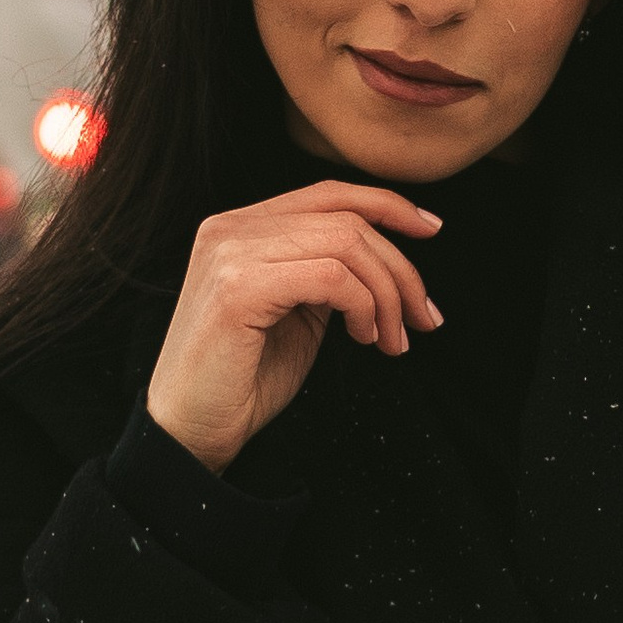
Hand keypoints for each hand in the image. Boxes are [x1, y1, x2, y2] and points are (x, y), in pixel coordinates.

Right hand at [146, 182, 441, 474]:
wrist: (191, 431)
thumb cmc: (244, 378)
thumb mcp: (296, 311)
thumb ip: (327, 273)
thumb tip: (389, 262)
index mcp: (242, 226)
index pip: (328, 192)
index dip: (387, 204)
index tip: (431, 229)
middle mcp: (231, 227)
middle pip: (347, 219)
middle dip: (401, 269)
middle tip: (422, 319)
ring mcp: (231, 252)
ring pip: (346, 243)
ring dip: (387, 295)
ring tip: (391, 340)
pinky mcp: (238, 288)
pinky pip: (331, 277)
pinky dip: (364, 307)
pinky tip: (362, 337)